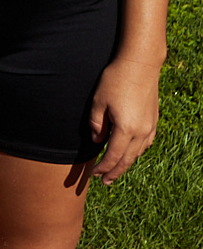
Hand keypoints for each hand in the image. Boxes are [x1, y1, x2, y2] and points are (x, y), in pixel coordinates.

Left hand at [86, 56, 160, 184]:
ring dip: (126, 164)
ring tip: (116, 171)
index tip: (95, 174)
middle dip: (115, 172)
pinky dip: (137, 152)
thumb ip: (96, 124)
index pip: (113, 156)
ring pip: (138, 153)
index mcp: (126, 129)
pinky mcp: (154, 121)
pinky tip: (131, 153)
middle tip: (105, 182)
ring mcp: (150, 127)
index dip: (104, 167)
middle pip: (127, 159)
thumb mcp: (98, 102)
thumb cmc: (115, 80)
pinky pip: (146, 144)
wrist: (140, 65)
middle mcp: (141, 132)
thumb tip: (97, 141)